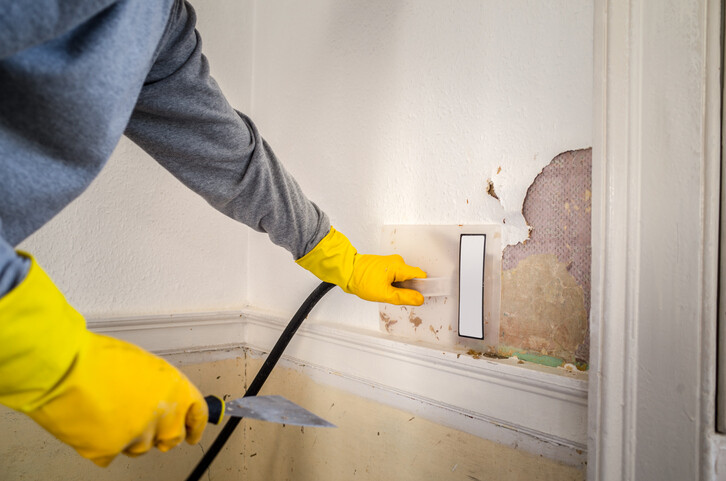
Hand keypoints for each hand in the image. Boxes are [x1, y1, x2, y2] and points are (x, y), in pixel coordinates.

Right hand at [0, 255, 206, 465]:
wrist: (64, 368)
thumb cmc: (99, 358)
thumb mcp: (145, 365)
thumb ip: (161, 388)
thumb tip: (163, 401)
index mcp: (176, 390)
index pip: (198, 415)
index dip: (195, 425)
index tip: (192, 433)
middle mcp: (163, 416)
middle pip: (171, 437)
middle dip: (160, 433)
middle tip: (142, 422)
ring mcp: (137, 436)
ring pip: (139, 447)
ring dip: (129, 436)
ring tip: (108, 412)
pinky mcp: (110, 451)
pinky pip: (110, 454)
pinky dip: (102, 444)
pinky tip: (93, 424)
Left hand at [296, 227, 426, 305]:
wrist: (346, 270)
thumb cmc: (361, 279)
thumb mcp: (384, 293)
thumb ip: (404, 297)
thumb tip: (419, 299)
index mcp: (399, 266)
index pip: (420, 275)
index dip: (423, 287)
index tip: (420, 296)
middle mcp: (397, 262)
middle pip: (412, 278)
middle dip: (407, 289)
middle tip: (394, 295)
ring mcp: (391, 263)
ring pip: (403, 278)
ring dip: (398, 287)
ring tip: (385, 291)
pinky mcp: (385, 266)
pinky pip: (395, 277)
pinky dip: (392, 284)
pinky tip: (382, 287)